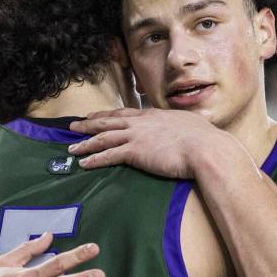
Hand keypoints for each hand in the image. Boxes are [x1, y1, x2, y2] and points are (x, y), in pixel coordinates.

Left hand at [68, 108, 233, 178]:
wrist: (205, 149)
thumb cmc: (204, 140)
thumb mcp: (191, 126)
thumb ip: (182, 127)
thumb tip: (188, 129)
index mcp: (154, 116)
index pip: (126, 113)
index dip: (109, 115)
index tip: (96, 116)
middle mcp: (142, 123)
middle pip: (109, 121)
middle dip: (89, 124)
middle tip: (74, 126)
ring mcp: (137, 136)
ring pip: (104, 137)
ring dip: (86, 142)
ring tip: (72, 147)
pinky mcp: (135, 152)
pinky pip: (109, 155)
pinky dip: (94, 159)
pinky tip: (84, 163)